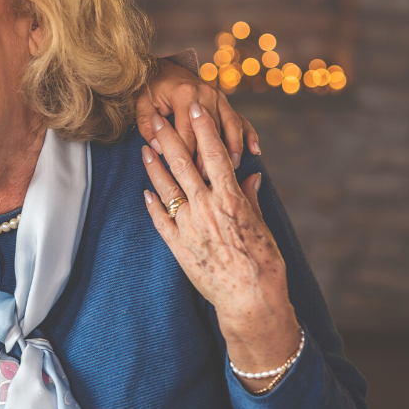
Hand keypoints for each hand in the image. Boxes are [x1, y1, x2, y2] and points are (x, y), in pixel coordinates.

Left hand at [136, 59, 260, 170]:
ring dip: (233, 148)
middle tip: (208, 179)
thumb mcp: (142, 105)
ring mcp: (218, 97)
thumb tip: (159, 148)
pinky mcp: (225, 102)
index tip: (186, 175)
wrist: (164, 70)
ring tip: (233, 168)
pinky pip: (240, 119)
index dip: (187, 155)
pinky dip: (248, 134)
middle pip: (211, 131)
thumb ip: (148, 126)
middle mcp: (205, 94)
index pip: (187, 132)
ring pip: (230, 125)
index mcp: (183, 94)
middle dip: (209, 156)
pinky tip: (255, 150)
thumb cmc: (151, 90)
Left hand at [140, 102, 298, 390]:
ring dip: (154, 166)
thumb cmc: (264, 264)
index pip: (214, 154)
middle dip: (169, 138)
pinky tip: (145, 190)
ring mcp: (189, 227)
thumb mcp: (262, 226)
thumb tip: (250, 175)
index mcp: (231, 199)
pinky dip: (153, 203)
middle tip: (156, 118)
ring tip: (144, 148)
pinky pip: (161, 220)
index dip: (204, 128)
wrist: (251, 300)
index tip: (196, 108)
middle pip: (183, 164)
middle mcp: (207, 208)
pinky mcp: (178, 247)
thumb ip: (251, 198)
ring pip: (166, 188)